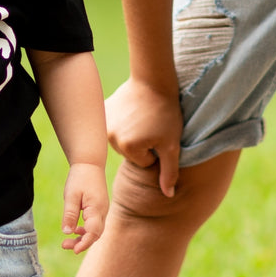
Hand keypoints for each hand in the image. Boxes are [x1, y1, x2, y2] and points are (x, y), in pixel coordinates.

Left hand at [60, 162, 108, 253]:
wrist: (90, 164)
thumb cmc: (80, 178)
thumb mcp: (71, 196)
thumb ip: (70, 214)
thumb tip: (67, 232)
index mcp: (96, 208)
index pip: (94, 232)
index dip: (85, 243)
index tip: (74, 250)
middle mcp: (103, 212)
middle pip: (95, 234)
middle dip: (81, 243)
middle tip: (64, 245)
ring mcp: (102, 210)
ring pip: (95, 231)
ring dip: (83, 238)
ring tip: (67, 242)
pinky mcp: (99, 209)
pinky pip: (95, 224)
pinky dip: (86, 230)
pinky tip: (75, 230)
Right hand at [105, 77, 182, 196]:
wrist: (154, 80)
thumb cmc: (166, 113)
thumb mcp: (172, 144)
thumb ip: (169, 172)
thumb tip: (168, 196)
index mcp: (128, 147)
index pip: (143, 163)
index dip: (155, 151)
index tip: (159, 134)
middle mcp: (111, 137)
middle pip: (131, 153)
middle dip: (142, 144)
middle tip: (152, 125)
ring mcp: (104, 123)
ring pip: (122, 141)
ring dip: (132, 134)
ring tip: (143, 117)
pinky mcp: (103, 112)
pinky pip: (114, 127)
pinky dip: (122, 121)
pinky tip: (131, 110)